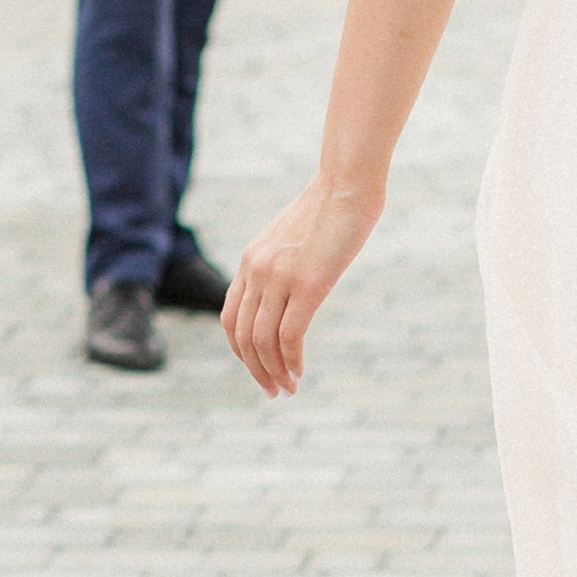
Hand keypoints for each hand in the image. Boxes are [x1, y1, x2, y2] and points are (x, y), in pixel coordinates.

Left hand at [222, 176, 382, 396]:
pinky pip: (289, 335)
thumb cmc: (329, 209)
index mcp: (250, 261)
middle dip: (255, 369)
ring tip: (288, 389)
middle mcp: (257, 271)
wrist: (346, 185)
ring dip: (273, 372)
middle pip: (242, 335)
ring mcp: (279, 278)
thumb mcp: (293, 238)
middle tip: (273, 391)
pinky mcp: (308, 284)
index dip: (240, 350)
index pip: (230, 318)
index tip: (259, 368)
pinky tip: (300, 372)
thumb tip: (291, 287)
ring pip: (263, 341)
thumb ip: (282, 263)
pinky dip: (291, 360)